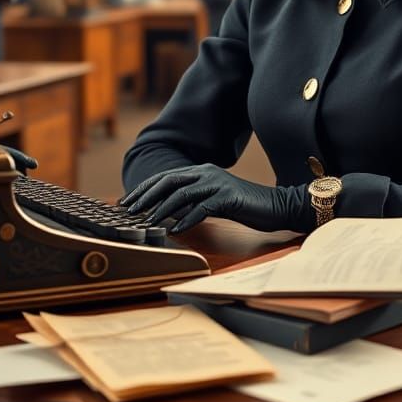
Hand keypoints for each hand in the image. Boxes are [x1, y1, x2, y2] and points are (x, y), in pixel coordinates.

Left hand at [120, 164, 309, 233]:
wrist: (275, 205)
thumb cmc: (242, 205)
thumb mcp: (213, 200)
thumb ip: (193, 201)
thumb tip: (166, 212)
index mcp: (201, 171)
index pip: (166, 177)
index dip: (145, 188)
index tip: (127, 202)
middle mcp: (207, 172)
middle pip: (169, 181)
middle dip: (146, 196)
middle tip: (130, 211)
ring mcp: (218, 183)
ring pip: (182, 193)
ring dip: (162, 209)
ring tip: (148, 222)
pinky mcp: (228, 196)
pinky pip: (202, 207)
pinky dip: (186, 218)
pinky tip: (176, 230)